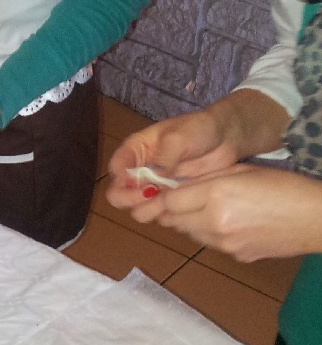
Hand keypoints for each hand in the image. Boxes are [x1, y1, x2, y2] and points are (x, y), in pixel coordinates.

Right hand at [106, 108, 247, 219]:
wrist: (227, 138)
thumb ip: (162, 160)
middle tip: (152, 197)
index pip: (116, 169)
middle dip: (130, 199)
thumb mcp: (178, 138)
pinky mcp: (172, 199)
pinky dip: (165, 215)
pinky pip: (160, 213)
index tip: (140, 185)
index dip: (122, 180)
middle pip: (119, 193)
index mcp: (135, 150)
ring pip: (138, 207)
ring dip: (148, 209)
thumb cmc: (198, 129)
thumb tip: (148, 183)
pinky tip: (180, 209)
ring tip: (169, 203)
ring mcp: (156, 187)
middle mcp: (140, 171)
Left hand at [147, 164, 321, 260]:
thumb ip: (206, 179)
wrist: (316, 219)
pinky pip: (210, 244)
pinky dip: (208, 233)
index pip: (169, 201)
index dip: (156, 199)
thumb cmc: (283, 186)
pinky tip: (224, 223)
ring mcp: (225, 243)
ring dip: (187, 222)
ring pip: (190, 234)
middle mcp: (216, 222)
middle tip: (167, 202)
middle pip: (174, 220)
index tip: (145, 198)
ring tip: (200, 209)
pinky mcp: (236, 256)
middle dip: (168, 211)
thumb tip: (175, 187)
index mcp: (216, 195)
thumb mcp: (241, 172)